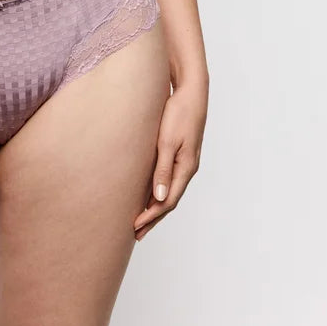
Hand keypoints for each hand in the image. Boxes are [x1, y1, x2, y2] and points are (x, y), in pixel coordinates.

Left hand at [134, 79, 207, 241]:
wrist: (191, 91)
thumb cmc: (178, 113)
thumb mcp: (168, 141)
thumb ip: (163, 169)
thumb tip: (159, 199)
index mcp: (186, 167)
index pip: (167, 201)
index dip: (151, 216)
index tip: (135, 227)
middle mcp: (188, 168)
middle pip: (169, 200)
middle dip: (153, 218)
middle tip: (136, 234)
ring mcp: (186, 161)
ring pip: (169, 191)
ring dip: (155, 207)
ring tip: (141, 220)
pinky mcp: (181, 152)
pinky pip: (169, 179)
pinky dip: (158, 191)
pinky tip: (149, 194)